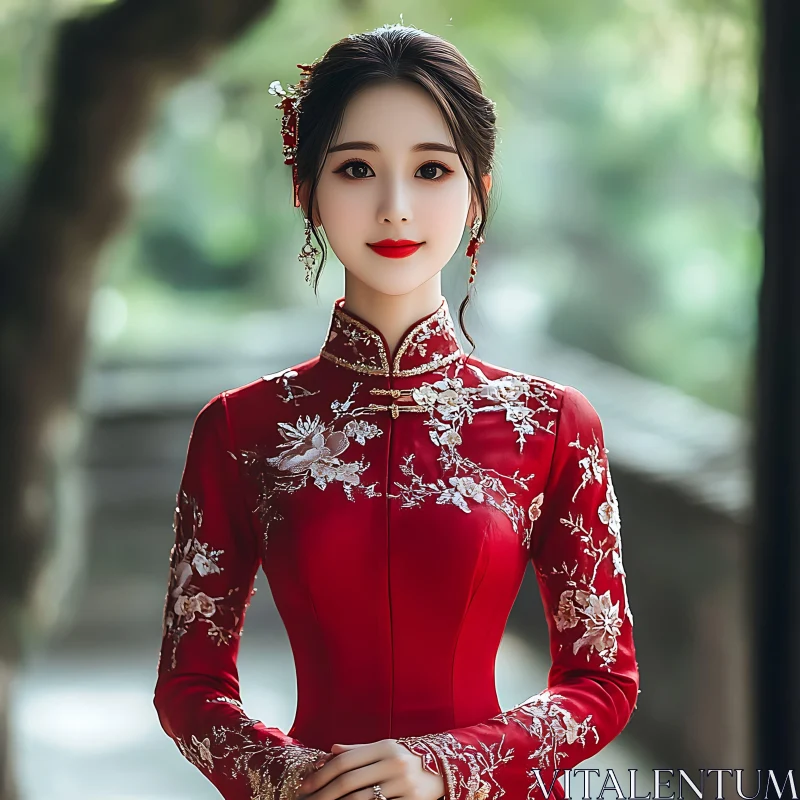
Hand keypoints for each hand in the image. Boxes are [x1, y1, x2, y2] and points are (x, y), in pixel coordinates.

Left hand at [296, 739, 444, 799]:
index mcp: (385, 747)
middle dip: (324, 794)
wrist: (445, 770)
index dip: (322, 775)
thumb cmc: (407, 759)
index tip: (305, 787)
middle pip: (349, 782)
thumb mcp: (385, 748)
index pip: (345, 761)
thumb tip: (330, 751)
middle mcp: (394, 764)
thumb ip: (358, 751)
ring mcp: (403, 786)